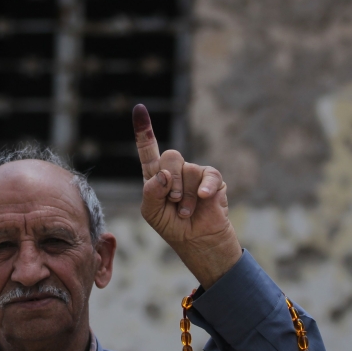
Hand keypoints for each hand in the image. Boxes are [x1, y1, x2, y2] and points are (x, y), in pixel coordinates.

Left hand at [133, 104, 241, 287]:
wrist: (198, 241)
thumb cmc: (172, 227)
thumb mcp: (152, 213)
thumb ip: (151, 192)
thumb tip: (164, 175)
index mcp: (156, 175)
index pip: (148, 150)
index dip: (144, 131)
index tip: (139, 109)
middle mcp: (175, 170)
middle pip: (170, 156)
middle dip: (171, 181)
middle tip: (173, 201)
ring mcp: (194, 174)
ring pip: (188, 170)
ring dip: (186, 195)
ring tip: (187, 211)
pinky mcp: (213, 180)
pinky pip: (207, 175)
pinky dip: (204, 188)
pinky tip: (204, 199)